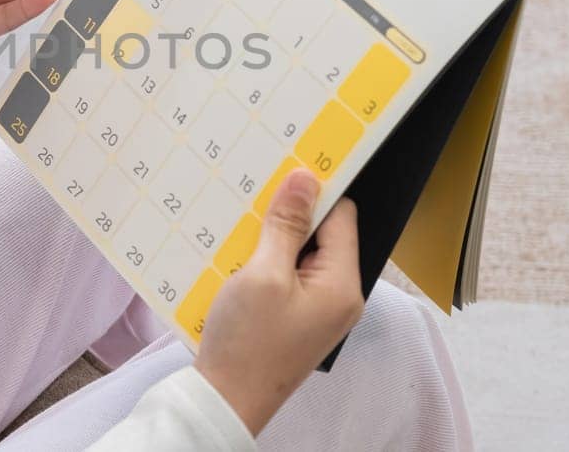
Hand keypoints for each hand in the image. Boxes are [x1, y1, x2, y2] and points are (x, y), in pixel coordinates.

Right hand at [194, 171, 363, 436]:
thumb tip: (305, 178)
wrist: (225, 402)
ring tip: (240, 225)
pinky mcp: (293, 321)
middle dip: (288, 215)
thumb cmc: (247, 343)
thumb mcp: (263, 274)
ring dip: (271, 240)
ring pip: (298, 256)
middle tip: (254, 193)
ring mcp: (316, 312)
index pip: (342, 218)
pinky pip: (285, 278)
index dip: (315, 191)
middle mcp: (338, 298)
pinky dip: (263, 263)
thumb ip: (286, 225)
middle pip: (321, 236)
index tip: (285, 167)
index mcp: (343, 285)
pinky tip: (236, 257)